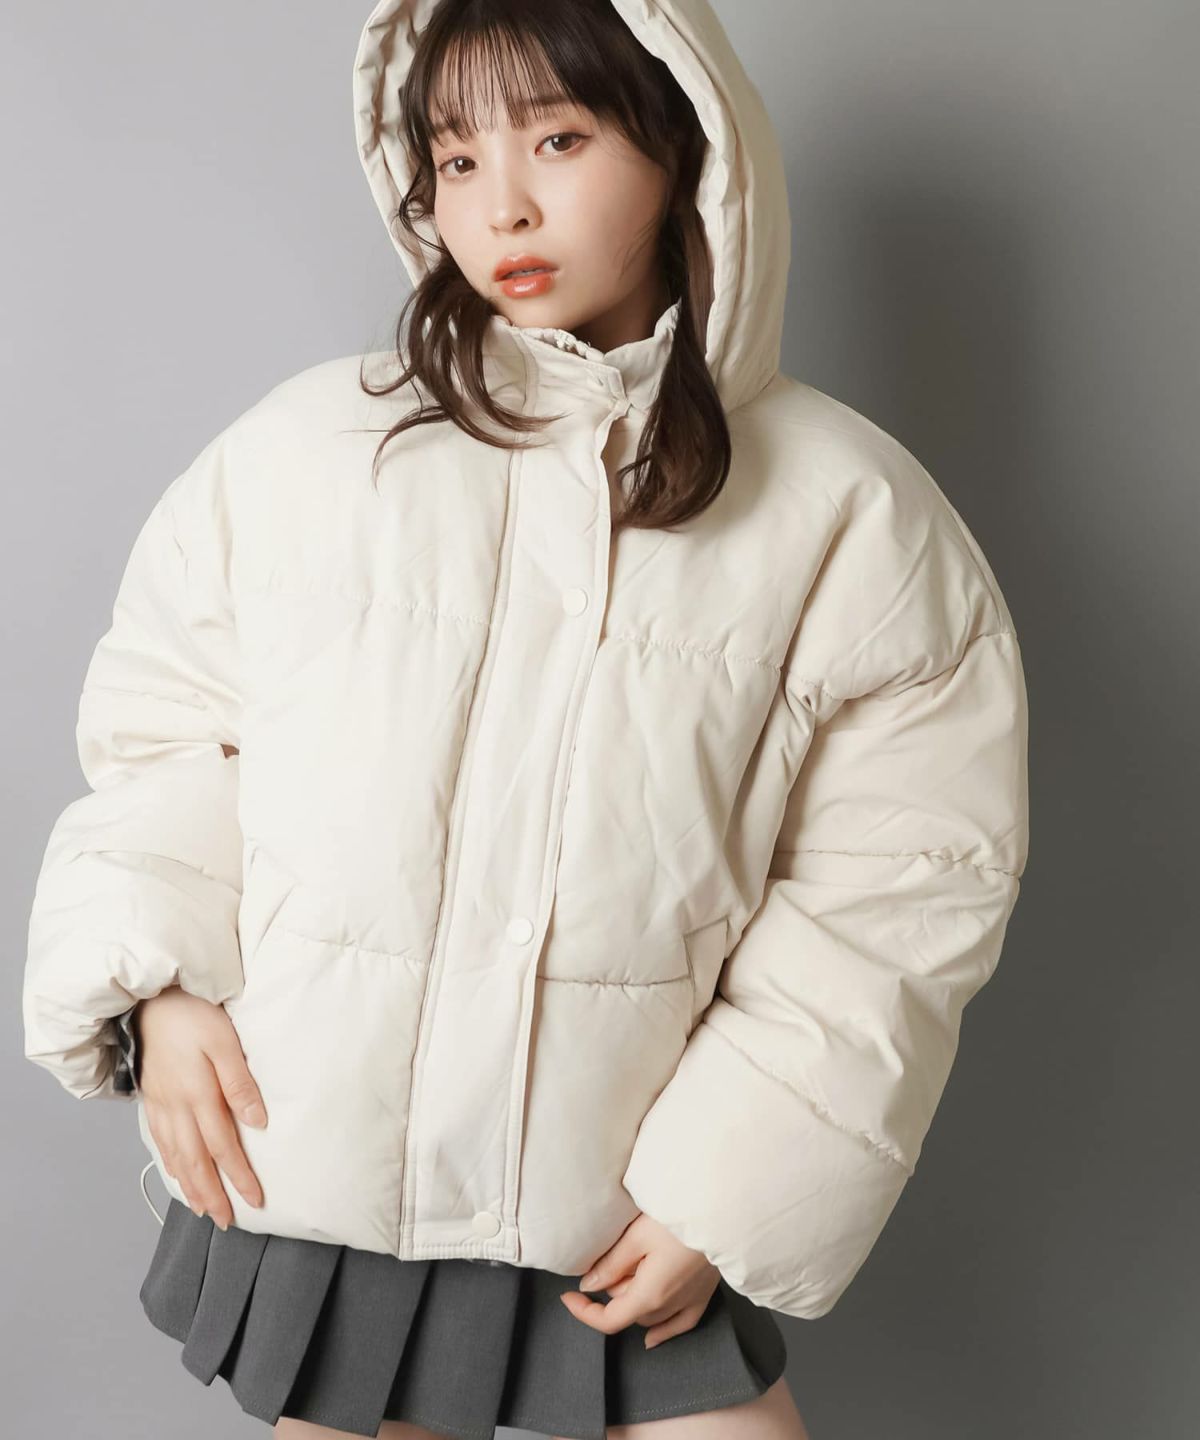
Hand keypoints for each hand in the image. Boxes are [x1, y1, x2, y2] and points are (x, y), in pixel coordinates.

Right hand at [134, 984, 266, 1228]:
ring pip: (176, 1156)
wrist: (150, 1000)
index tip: (254, 1200)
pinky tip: (178, 1174)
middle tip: (227, 1221)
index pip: (223, 1147)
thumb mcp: (224, 1041)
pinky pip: (160, 1141)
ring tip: (204, 1209)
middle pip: (196, 1161)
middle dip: (213, 1194)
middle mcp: (176, 1107)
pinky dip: (170, 1164)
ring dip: (190, 1187)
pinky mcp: (152, 1098)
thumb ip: (240, 1082)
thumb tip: (258, 1122)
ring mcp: (160, 1104)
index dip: (238, 1176)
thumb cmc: (193, 1015)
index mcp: (198, 1094)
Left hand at [559, 1211, 720, 1348]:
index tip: (568, 1296)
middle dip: (611, 1292)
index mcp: (650, 1295)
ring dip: (633, 1302)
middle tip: (609, 1258)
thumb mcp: (637, 1236)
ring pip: (650, 1317)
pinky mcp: (705, 1294)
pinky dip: (663, 1330)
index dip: (584, 1311)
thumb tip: (589, 1286)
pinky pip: (680, 1324)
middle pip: (628, 1312)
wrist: (723, 1211)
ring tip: (629, 1271)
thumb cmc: (679, 1218)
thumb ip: (611, 1264)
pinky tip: (652, 1337)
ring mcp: (690, 1302)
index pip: (609, 1319)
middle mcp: (670, 1306)